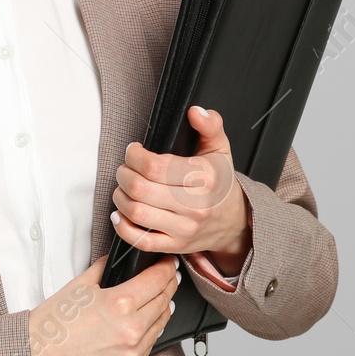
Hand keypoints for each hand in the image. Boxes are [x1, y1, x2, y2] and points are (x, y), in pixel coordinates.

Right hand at [29, 254, 179, 355]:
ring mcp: (130, 355)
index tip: (169, 263)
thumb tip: (120, 262)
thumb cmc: (53, 323)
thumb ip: (105, 269)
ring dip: (162, 310)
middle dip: (168, 285)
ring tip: (160, 300)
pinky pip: (148, 348)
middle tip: (169, 277)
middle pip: (164, 302)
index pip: (157, 280)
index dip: (167, 268)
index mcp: (119, 304)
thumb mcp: (79, 285)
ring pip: (160, 326)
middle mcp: (130, 331)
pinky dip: (149, 333)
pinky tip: (145, 325)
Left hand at [111, 106, 250, 272]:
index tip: (134, 151)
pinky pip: (140, 241)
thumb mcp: (220, 149)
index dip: (134, 155)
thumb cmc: (220, 183)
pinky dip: (123, 227)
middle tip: (125, 168)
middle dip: (123, 174)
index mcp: (204, 178)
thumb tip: (195, 111)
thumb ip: (210, 125)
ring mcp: (184, 228)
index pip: (154, 166)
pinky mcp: (174, 245)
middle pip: (140, 189)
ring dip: (120, 197)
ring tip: (124, 187)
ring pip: (136, 213)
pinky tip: (121, 213)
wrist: (234, 222)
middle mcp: (194, 205)